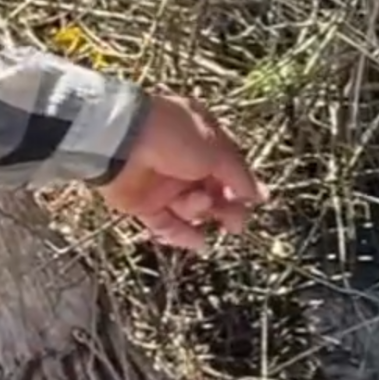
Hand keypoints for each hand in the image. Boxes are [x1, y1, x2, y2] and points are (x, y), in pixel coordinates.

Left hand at [99, 94, 265, 250]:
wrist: (121, 141)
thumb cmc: (172, 136)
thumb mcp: (216, 151)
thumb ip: (238, 176)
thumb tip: (257, 196)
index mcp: (202, 140)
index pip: (229, 166)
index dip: (243, 185)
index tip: (257, 201)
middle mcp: (184, 162)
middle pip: (213, 192)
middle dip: (227, 207)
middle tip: (235, 223)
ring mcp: (163, 184)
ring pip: (192, 209)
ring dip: (200, 211)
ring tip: (197, 202)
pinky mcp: (143, 204)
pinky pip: (167, 224)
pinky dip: (182, 234)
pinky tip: (199, 242)